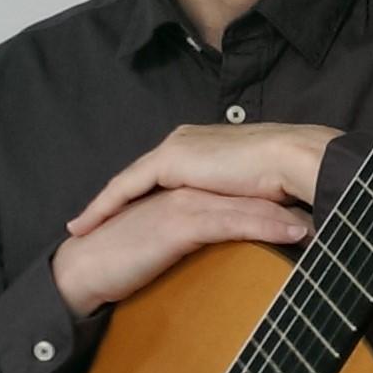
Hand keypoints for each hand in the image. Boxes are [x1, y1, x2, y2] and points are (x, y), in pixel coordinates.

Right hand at [51, 185, 314, 317]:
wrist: (85, 269)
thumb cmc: (123, 259)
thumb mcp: (171, 242)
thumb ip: (202, 232)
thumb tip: (238, 245)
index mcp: (191, 188)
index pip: (247, 186)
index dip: (286, 193)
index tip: (324, 200)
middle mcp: (192, 185)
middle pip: (256, 187)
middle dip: (298, 194)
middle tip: (341, 200)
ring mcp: (187, 200)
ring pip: (252, 201)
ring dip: (294, 209)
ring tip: (334, 217)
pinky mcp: (180, 221)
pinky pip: (232, 222)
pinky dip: (267, 226)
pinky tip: (297, 234)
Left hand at [65, 123, 341, 237]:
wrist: (293, 160)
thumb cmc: (290, 180)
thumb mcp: (258, 194)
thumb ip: (242, 202)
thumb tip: (249, 224)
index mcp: (206, 147)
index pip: (165, 176)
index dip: (145, 198)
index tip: (129, 219)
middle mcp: (186, 142)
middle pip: (140, 178)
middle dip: (115, 202)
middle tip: (90, 226)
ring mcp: (176, 148)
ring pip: (127, 183)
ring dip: (102, 206)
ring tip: (80, 230)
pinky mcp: (170, 160)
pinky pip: (126, 188)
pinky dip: (104, 206)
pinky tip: (86, 225)